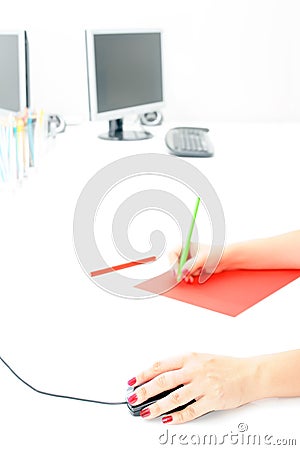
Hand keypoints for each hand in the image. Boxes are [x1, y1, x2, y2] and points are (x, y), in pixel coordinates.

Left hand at [127, 352, 257, 423]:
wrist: (250, 373)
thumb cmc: (225, 366)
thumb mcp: (201, 359)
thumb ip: (182, 367)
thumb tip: (160, 379)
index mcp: (190, 357)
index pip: (161, 365)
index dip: (144, 373)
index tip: (133, 381)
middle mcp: (195, 370)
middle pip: (164, 381)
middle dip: (145, 391)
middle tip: (134, 399)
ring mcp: (204, 385)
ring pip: (175, 397)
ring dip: (157, 406)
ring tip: (146, 412)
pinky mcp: (213, 399)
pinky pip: (191, 410)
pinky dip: (178, 417)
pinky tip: (168, 419)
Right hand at [169, 243, 223, 282]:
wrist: (225, 260)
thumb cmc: (215, 253)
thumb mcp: (202, 258)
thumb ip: (192, 265)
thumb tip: (183, 272)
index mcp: (185, 245)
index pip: (172, 253)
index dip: (173, 263)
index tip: (177, 272)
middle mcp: (185, 253)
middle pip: (174, 263)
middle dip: (178, 272)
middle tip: (180, 278)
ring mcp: (188, 261)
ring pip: (179, 270)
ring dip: (183, 276)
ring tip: (189, 279)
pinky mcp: (191, 268)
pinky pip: (185, 274)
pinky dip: (187, 277)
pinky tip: (191, 279)